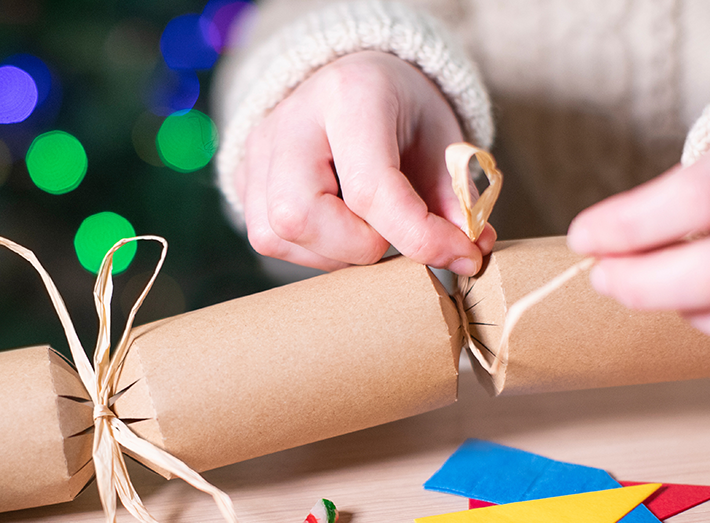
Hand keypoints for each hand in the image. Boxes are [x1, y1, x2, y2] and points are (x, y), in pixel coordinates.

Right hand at [235, 51, 493, 274]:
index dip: (420, 238)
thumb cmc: (402, 112)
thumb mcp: (443, 143)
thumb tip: (465, 256)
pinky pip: (269, 237)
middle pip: (301, 216)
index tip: (462, 256)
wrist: (355, 79)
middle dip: (359, 247)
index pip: (371, 190)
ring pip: (278, 234)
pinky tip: (340, 229)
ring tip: (369, 230)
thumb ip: (455, 199)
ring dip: (336, 253)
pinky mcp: (244, 177)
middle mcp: (292, 119)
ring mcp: (258, 149)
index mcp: (349, 96)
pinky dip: (313, 250)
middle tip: (393, 235)